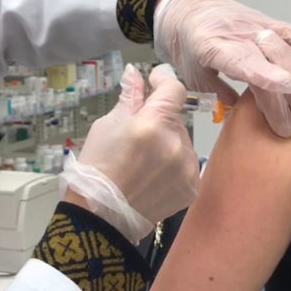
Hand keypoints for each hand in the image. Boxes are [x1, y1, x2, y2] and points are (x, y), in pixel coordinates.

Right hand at [61, 64, 198, 242]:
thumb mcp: (107, 126)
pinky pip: (187, 165)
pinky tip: (154, 177)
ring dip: (168, 144)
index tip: (154, 83)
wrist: (101, 216)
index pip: (174, 89)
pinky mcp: (193, 187)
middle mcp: (176, 144)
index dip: (163, 82)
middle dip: (160, 121)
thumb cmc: (97, 168)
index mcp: (153, 124)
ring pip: (183, 142)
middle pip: (176, 118)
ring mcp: (188, 167)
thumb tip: (136, 74)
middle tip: (137, 137)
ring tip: (144, 163)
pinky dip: (174, 166)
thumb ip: (129, 99)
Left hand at [154, 0, 290, 136]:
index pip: (240, 60)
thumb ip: (217, 91)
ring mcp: (253, 25)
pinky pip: (290, 31)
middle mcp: (236, 33)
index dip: (263, 72)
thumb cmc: (187, 46)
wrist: (188, 7)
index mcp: (211, 46)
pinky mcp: (266, 21)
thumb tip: (240, 112)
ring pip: (283, 48)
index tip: (283, 86)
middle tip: (289, 125)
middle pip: (268, 61)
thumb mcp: (192, 74)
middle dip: (282, 94)